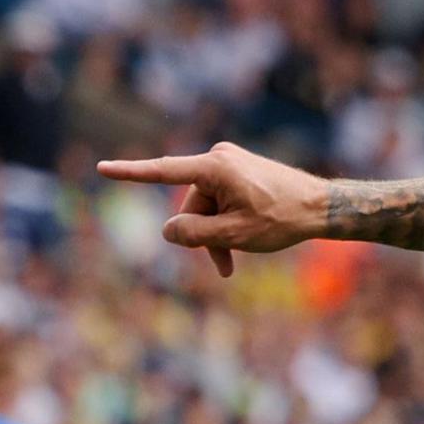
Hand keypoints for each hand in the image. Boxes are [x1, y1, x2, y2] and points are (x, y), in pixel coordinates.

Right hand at [93, 142, 330, 279]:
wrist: (321, 207)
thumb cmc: (282, 219)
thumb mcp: (234, 234)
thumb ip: (195, 234)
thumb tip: (167, 231)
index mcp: (215, 168)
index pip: (163, 172)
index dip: (130, 174)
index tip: (102, 169)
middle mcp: (218, 158)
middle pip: (189, 205)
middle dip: (201, 235)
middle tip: (224, 266)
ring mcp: (228, 163)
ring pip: (204, 207)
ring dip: (215, 234)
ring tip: (234, 260)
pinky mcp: (237, 171)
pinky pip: (218, 201)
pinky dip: (223, 223)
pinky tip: (238, 243)